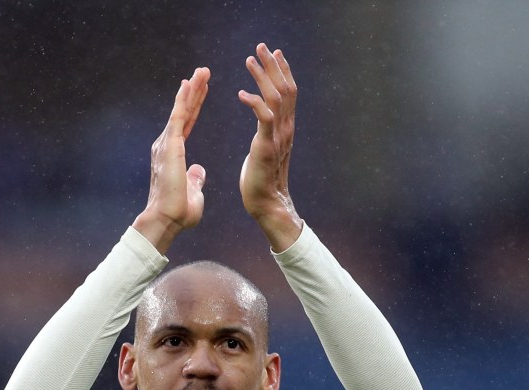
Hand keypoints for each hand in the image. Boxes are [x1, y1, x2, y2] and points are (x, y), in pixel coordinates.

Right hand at [134, 67, 210, 252]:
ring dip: (191, 90)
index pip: (186, 124)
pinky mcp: (170, 145)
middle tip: (203, 72)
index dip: (194, 106)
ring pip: (181, 110)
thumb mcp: (192, 192)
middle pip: (184, 112)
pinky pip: (177, 117)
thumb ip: (194, 179)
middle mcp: (167, 145)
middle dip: (194, 91)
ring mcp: (167, 144)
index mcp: (174, 155)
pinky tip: (188, 84)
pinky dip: (182, 100)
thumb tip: (198, 170)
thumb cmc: (178, 213)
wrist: (166, 220)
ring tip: (202, 72)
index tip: (201, 90)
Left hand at [238, 44, 302, 250]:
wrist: (265, 203)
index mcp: (285, 128)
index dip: (282, 71)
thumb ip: (266, 135)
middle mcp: (285, 128)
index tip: (274, 53)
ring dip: (262, 76)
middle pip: (284, 88)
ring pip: (275, 97)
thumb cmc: (260, 180)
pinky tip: (241, 93)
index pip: (288, 93)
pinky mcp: (266, 146)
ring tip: (250, 60)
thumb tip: (264, 129)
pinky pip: (264, 117)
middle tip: (261, 46)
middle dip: (273, 65)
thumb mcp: (264, 150)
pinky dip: (254, 102)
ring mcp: (278, 137)